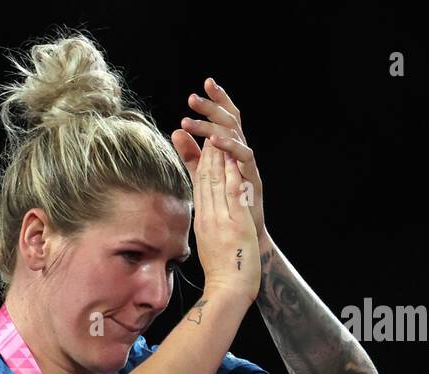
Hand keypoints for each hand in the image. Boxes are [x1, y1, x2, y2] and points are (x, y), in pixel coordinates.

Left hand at [171, 78, 267, 245]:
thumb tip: (176, 131)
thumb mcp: (205, 174)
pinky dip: (229, 147)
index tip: (205, 84)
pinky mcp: (252, 178)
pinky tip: (213, 141)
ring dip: (213, 126)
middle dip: (214, 106)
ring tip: (193, 120)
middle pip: (231, 121)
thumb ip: (192, 155)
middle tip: (194, 97)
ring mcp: (248, 164)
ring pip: (235, 136)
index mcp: (231, 149)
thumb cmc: (227, 203)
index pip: (225, 118)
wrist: (243, 234)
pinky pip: (243, 157)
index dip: (218, 101)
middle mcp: (242, 152)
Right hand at [192, 139, 259, 304]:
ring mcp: (220, 219)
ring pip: (215, 182)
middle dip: (205, 154)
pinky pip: (230, 193)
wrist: (228, 289)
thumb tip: (204, 217)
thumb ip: (208, 226)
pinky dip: (229, 173)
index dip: (200, 164)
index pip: (199, 187)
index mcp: (202, 222)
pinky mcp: (234, 223)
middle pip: (204, 180)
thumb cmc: (222, 273)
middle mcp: (208, 217)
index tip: (202, 145)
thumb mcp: (209, 245)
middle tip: (205, 131)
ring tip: (216, 136)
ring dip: (216, 157)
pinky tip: (230, 158)